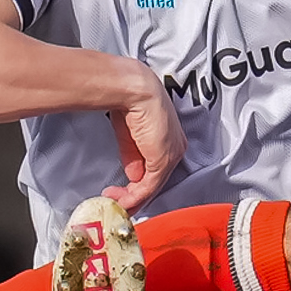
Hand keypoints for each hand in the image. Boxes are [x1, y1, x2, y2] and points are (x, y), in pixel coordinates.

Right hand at [103, 59, 184, 209]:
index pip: (157, 170)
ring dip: (131, 198)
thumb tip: (133, 176)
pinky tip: (121, 200)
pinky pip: (148, 187)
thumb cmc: (132, 102)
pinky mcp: (163, 161)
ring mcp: (170, 156)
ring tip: (115, 200)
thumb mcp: (130, 137)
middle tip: (116, 198)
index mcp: (170, 140)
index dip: (138, 183)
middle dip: (134, 194)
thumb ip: (133, 158)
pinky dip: (133, 197)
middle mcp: (175, 149)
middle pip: (155, 181)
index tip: (123, 189)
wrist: (134, 90)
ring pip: (152, 188)